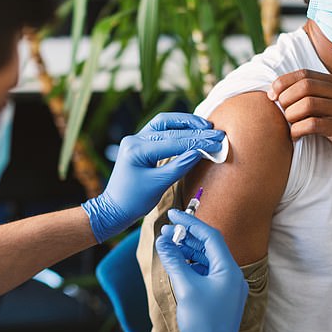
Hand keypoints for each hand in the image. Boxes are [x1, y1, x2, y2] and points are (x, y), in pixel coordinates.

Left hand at [83, 113, 224, 242]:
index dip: (197, 141)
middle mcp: (134, 139)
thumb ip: (179, 166)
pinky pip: (161, 130)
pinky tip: (192, 130)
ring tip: (206, 125)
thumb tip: (200, 152)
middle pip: (170, 128)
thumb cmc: (134, 201)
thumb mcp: (159, 185)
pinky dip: (177, 129)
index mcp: (136, 149)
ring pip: (164, 123)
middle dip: (195, 131)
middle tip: (217, 133)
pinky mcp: (140, 143)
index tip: (216, 141)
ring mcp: (136, 139)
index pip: (173, 142)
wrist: (115, 208)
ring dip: (186, 123)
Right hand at [156, 209, 247, 331]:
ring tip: (168, 245)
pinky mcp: (220, 297)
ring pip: (207, 260)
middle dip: (187, 237)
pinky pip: (206, 274)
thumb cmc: (202, 323)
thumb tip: (163, 241)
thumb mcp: (185, 287)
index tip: (173, 214)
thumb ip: (174, 261)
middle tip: (167, 230)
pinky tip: (177, 263)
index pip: (210, 236)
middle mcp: (232, 276)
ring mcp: (227, 287)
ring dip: (188, 251)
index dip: (191, 223)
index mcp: (229, 270)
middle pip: (209, 247)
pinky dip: (191, 266)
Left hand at [267, 69, 331, 178]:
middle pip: (304, 86)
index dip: (283, 83)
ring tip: (290, 125)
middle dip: (285, 99)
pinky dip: (298, 130)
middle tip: (282, 113)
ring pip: (307, 104)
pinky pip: (313, 124)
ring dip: (291, 115)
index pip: (303, 74)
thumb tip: (279, 94)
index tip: (272, 96)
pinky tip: (296, 136)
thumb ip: (315, 96)